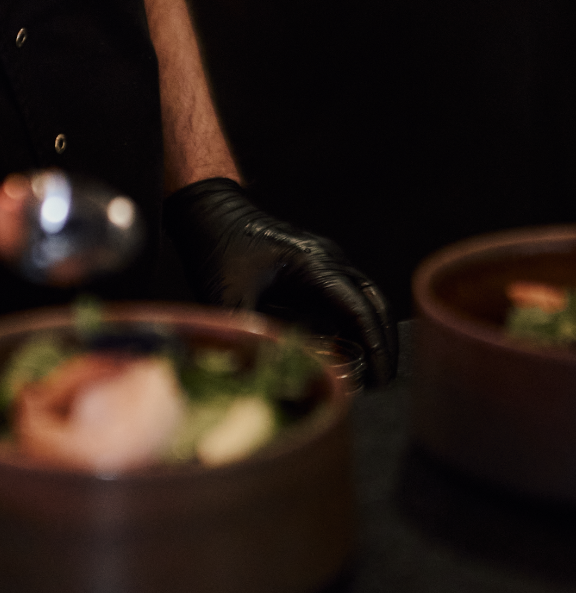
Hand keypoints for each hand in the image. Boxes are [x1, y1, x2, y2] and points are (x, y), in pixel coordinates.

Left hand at [162, 177, 397, 385]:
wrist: (208, 209)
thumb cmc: (216, 245)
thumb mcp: (226, 294)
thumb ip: (247, 333)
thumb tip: (262, 374)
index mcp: (313, 263)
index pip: (358, 309)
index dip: (374, 347)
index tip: (381, 380)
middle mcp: (327, 259)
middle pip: (373, 303)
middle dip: (383, 343)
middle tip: (384, 383)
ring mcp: (323, 260)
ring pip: (363, 298)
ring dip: (371, 332)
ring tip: (371, 375)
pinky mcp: (313, 266)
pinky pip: (345, 296)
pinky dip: (352, 324)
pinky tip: (344, 351)